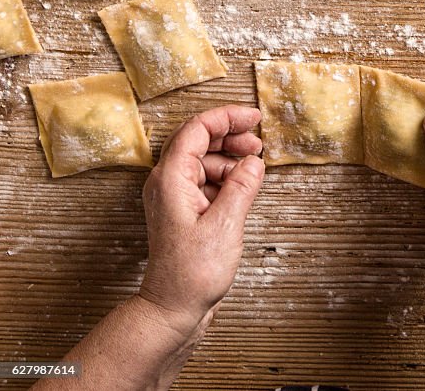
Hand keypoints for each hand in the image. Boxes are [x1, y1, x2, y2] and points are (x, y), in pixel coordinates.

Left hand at [139, 105, 265, 331]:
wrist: (173, 308)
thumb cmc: (192, 272)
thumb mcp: (226, 225)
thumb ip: (242, 187)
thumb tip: (254, 162)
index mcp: (170, 179)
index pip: (196, 129)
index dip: (226, 117)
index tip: (254, 117)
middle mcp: (167, 183)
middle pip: (198, 141)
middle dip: (230, 136)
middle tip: (258, 142)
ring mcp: (174, 197)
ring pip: (203, 161)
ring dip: (229, 159)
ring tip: (254, 168)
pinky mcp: (184, 211)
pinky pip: (204, 181)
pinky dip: (225, 178)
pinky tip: (243, 188)